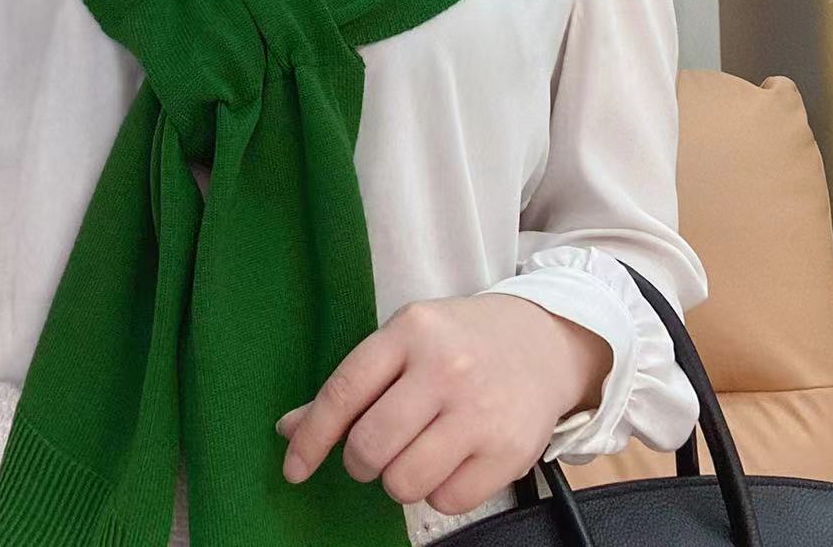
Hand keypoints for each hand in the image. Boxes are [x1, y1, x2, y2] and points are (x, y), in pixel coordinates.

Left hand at [275, 293, 612, 515]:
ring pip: (404, 481)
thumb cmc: (458, 342)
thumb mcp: (404, 341)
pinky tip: (449, 461)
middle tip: (371, 453)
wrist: (543, 342)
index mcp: (410, 332)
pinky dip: (438, 492)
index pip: (344, 392)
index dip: (312, 437)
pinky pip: (447, 501)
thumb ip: (352, 385)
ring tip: (414, 454)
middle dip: (359, 461)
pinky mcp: (508, 452)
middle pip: (370, 446)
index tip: (294, 467)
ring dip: (398, 480)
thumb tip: (289, 429)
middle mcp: (444, 369)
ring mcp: (479, 411)